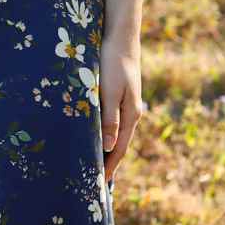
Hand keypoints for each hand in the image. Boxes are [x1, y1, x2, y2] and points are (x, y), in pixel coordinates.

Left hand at [99, 37, 145, 184]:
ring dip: (106, 152)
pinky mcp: (119, 97)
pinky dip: (104, 136)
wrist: (120, 37)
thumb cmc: (112, 63)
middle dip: (108, 165)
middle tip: (95, 185)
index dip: (109, 169)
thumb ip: (109, 119)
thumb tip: (108, 148)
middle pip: (118, 146)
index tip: (99, 187)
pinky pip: (112, 124)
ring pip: (115, 135)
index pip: (118, 150)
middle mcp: (131, 114)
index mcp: (130, 115)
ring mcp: (126, 106)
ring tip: (93, 168)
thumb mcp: (109, 91)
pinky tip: (95, 140)